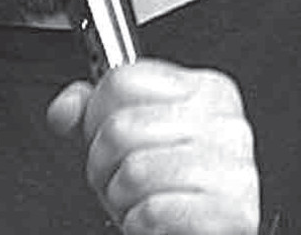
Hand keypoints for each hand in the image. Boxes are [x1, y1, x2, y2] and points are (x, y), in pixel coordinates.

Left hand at [47, 59, 258, 234]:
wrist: (205, 231)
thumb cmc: (172, 182)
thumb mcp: (133, 133)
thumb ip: (93, 109)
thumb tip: (65, 109)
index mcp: (204, 88)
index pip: (121, 80)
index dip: (96, 115)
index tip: (103, 134)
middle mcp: (225, 121)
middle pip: (121, 128)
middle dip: (102, 164)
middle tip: (117, 177)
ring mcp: (234, 165)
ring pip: (135, 171)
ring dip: (121, 197)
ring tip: (137, 199)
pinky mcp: (233, 212)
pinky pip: (155, 210)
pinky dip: (140, 223)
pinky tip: (153, 218)